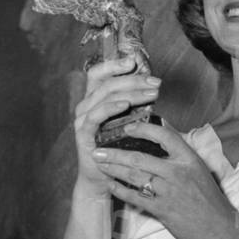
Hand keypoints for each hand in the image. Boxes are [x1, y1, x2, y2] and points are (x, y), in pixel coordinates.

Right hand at [72, 56, 161, 193]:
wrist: (103, 178)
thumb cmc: (118, 148)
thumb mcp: (127, 121)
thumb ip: (134, 103)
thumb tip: (153, 85)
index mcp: (94, 98)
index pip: (99, 73)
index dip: (114, 64)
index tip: (135, 60)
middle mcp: (86, 105)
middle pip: (108, 83)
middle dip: (134, 80)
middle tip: (156, 82)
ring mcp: (83, 118)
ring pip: (106, 96)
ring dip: (131, 92)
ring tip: (152, 93)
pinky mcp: (83, 133)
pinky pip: (97, 115)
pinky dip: (111, 107)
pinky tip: (126, 105)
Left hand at [92, 120, 238, 238]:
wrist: (222, 230)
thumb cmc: (210, 199)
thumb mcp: (200, 169)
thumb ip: (181, 153)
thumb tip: (164, 130)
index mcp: (189, 159)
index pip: (164, 135)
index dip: (143, 128)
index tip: (127, 126)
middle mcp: (178, 172)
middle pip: (140, 157)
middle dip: (115, 153)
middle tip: (98, 149)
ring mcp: (170, 192)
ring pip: (135, 176)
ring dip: (113, 169)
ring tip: (99, 164)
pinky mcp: (164, 210)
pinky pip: (136, 197)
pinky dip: (121, 190)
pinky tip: (110, 185)